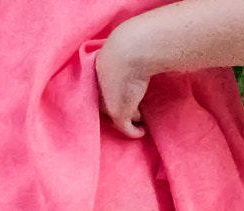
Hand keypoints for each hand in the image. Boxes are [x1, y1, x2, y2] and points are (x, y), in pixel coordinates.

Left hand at [95, 22, 151, 138]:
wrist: (130, 52)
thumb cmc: (132, 46)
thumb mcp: (128, 49)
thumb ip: (131, 55)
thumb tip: (144, 54)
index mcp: (100, 68)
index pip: (103, 87)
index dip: (113, 93)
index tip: (127, 95)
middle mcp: (100, 87)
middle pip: (106, 103)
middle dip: (119, 107)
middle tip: (133, 111)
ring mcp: (108, 102)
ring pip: (117, 115)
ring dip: (128, 118)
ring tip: (140, 119)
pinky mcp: (117, 113)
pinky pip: (126, 129)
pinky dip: (134, 132)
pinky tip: (142, 131)